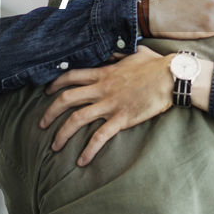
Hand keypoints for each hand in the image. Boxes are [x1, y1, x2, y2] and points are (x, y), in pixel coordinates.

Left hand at [40, 46, 173, 165]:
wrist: (171, 77)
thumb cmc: (156, 64)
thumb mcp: (133, 52)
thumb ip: (118, 54)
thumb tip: (111, 52)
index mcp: (103, 73)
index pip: (71, 76)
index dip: (56, 84)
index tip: (47, 91)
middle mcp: (102, 89)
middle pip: (67, 99)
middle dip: (50, 112)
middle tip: (42, 123)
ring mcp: (110, 104)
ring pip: (77, 119)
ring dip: (62, 134)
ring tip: (54, 147)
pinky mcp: (122, 119)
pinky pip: (100, 137)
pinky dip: (89, 150)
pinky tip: (81, 161)